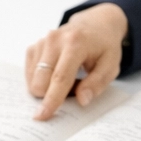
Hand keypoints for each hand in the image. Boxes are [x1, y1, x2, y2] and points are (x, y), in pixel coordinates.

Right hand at [25, 2, 128, 119]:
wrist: (94, 24)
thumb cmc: (104, 47)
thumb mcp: (111, 66)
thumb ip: (97, 84)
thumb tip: (82, 100)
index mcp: (75, 43)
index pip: (60, 77)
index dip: (52, 99)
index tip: (42, 115)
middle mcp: (54, 40)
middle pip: (40, 81)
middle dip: (52, 94)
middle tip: (74, 87)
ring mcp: (41, 42)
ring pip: (33, 80)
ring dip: (48, 87)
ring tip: (68, 77)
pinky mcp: (33, 47)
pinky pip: (30, 75)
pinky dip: (42, 80)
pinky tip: (56, 72)